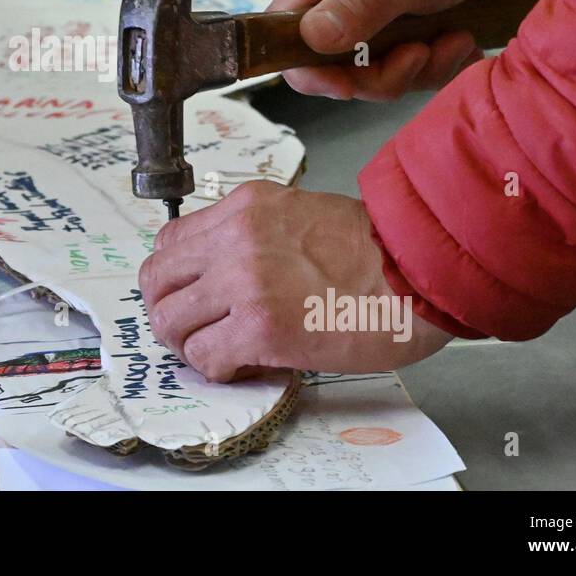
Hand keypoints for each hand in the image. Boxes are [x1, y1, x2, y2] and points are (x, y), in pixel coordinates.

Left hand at [138, 181, 451, 378]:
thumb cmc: (379, 251)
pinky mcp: (259, 327)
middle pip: (156, 280)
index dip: (176, 277)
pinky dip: (217, 369)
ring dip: (189, 344)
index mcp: (246, 206)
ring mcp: (243, 281)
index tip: (193, 297)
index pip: (171, 240)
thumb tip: (222, 273)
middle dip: (169, 311)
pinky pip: (204, 356)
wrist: (419, 273)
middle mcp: (235, 237)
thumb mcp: (301, 216)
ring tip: (222, 352)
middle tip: (195, 332)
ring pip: (169, 320)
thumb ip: (254, 234)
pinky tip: (247, 365)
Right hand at [270, 0, 530, 99]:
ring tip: (456, 39)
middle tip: (424, 54)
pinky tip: (459, 38)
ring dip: (417, 65)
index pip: (282, 34)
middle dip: (381, 72)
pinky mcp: (393, 7)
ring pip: (369, 62)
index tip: (355, 83)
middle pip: (329, 59)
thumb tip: (311, 39)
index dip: (310, 69)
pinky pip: (398, 52)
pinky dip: (432, 56)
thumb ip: (361, 5)